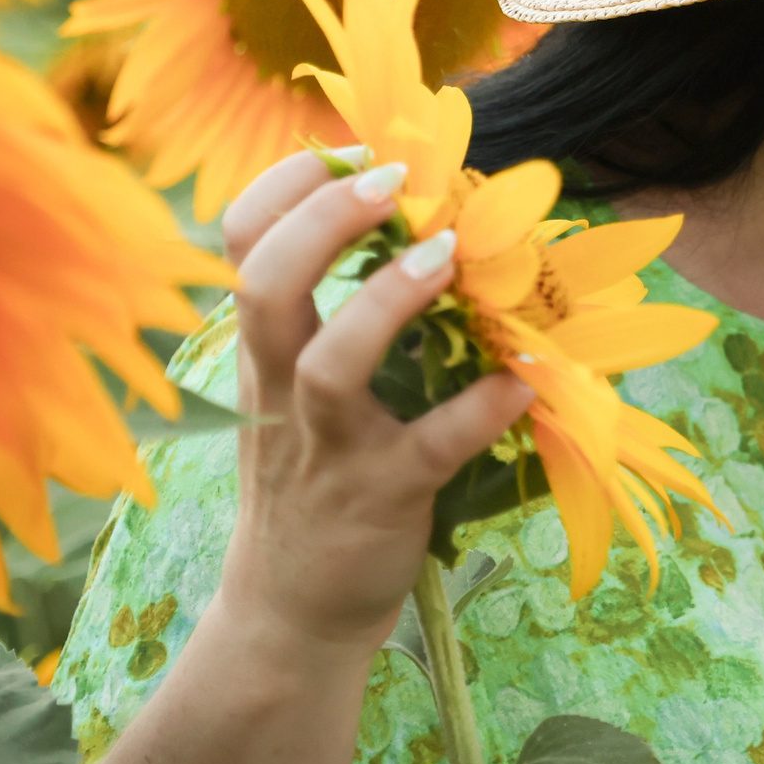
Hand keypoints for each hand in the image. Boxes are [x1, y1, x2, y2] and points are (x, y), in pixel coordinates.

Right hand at [214, 150, 535, 660]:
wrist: (291, 615)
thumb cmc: (309, 483)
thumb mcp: (293, 393)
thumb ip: (329, 316)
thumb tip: (415, 222)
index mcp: (264, 351)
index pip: (238, 242)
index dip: (287, 184)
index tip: (353, 148)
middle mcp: (283, 390)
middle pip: (265, 285)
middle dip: (322, 220)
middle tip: (392, 182)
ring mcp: (330, 448)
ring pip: (329, 364)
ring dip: (387, 302)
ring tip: (445, 257)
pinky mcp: (382, 499)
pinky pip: (431, 448)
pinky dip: (480, 409)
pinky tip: (525, 379)